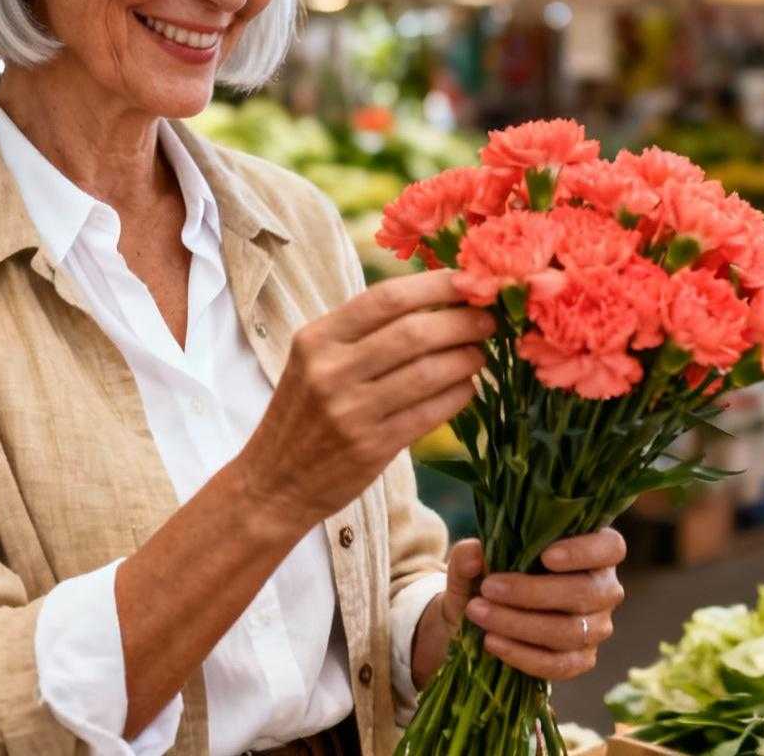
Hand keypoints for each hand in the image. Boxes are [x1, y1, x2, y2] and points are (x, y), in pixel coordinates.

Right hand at [235, 270, 494, 528]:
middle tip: (489, 321)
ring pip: (429, 372)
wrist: (274, 482)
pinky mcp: (371, 448)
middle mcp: (330, 371)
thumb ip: (363, 332)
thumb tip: (437, 299)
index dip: (435, 285)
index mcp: (316, 339)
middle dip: (462, 322)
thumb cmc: (305, 414)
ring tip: (479, 355)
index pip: (385, 298)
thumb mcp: (314, 361)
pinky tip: (467, 388)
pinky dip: (458, 395)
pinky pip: (431, 412)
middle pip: (414, 332)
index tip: (470, 281)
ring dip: (466, 359)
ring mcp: (350, 412)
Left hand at [413, 529, 625, 685]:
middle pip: (585, 592)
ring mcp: (596, 627)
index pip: (611, 548)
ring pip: (570, 631)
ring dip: (520, 624)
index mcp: (594, 551)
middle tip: (488, 587)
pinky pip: (559, 665)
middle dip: (532, 592)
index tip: (545, 556)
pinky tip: (492, 642)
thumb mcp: (475, 562)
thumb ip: (470, 554)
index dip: (584, 552)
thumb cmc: (492, 576)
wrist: (484, 618)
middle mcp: (604, 589)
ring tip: (479, 614)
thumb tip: (475, 555)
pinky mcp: (581, 660)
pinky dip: (523, 655)